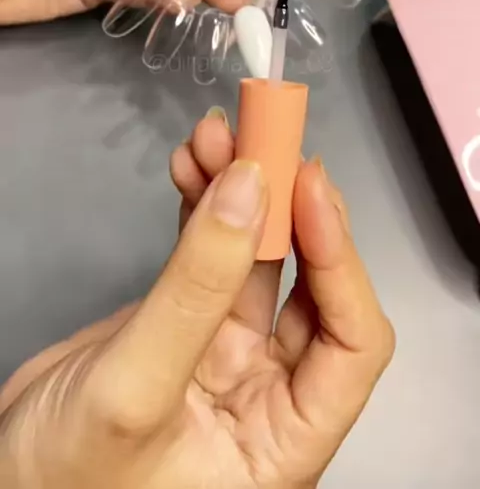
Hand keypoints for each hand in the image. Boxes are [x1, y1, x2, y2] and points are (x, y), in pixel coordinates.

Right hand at [0, 113, 394, 487]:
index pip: (351, 343)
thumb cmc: (69, 476)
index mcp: (284, 436)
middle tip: (259, 138)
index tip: (305, 186)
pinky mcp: (184, 318)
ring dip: (242, 190)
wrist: (2, 480)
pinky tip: (191, 164)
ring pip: (256, 254)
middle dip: (287, 205)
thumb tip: (251, 188)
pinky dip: (203, 204)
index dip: (340, 260)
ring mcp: (224, 350)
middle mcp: (268, 389)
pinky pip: (209, 251)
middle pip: (308, 283)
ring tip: (212, 135)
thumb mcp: (134, 388)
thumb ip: (195, 291)